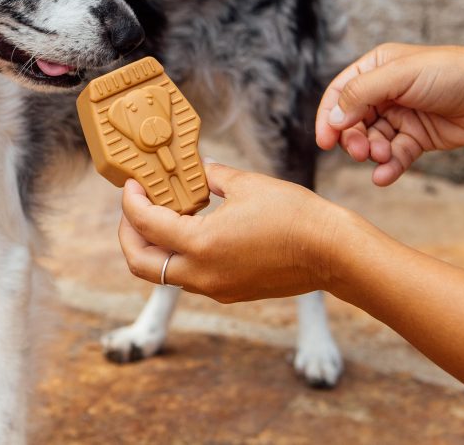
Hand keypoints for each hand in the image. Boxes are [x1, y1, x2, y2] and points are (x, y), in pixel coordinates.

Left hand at [117, 162, 352, 303]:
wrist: (334, 253)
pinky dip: (179, 254)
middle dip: (129, 234)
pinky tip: (191, 229)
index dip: (131, 201)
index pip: (146, 224)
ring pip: (164, 273)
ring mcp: (216, 288)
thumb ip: (211, 177)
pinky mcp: (230, 291)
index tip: (131, 184)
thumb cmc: (295, 215)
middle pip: (141, 264)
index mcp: (201, 245)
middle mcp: (202, 274)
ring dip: (154, 245)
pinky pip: (190, 276)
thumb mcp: (246, 184)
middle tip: (134, 206)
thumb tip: (194, 170)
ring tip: (162, 214)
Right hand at [315, 43, 463, 185]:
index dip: (328, 117)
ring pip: (372, 141)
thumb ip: (361, 94)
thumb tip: (333, 119)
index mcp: (376, 68)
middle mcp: (385, 92)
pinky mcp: (417, 138)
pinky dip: (387, 168)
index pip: (340, 94)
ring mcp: (401, 116)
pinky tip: (383, 176)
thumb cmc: (451, 73)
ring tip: (383, 156)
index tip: (325, 141)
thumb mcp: (399, 76)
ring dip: (372, 152)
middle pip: (352, 121)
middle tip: (360, 151)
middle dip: (352, 139)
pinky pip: (394, 156)